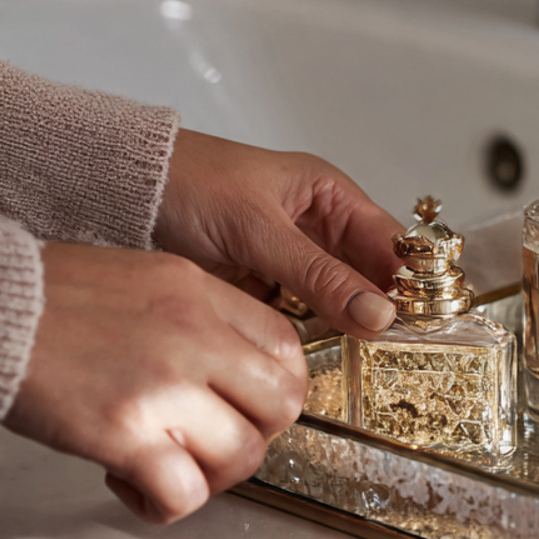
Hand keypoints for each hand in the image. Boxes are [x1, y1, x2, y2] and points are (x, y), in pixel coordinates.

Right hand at [7, 243, 308, 523]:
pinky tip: (135, 486)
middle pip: (282, 404)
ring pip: (243, 454)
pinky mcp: (122, 433)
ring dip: (214, 476)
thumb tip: (232, 367)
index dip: (278, 387)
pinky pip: (183, 491)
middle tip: (216, 441)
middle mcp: (195, 336)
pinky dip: (166, 503)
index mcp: (202, 293)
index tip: (253, 405)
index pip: (287, 347)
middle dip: (257, 435)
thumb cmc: (50, 297)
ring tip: (173, 466)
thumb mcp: (148, 279)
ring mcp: (163, 386)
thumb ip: (199, 316)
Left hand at [154, 130, 401, 338]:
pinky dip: (310, 335)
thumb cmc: (188, 184)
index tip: (420, 317)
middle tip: (393, 344)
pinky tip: (319, 352)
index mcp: (328, 196)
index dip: (409, 277)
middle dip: (379, 308)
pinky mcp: (264, 291)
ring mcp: (291, 263)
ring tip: (361, 353)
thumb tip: (378, 314)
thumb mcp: (259, 229)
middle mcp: (317, 229)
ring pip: (337, 301)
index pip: (389, 242)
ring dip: (345, 325)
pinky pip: (302, 318)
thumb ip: (319, 274)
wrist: (119, 196)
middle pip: (368, 276)